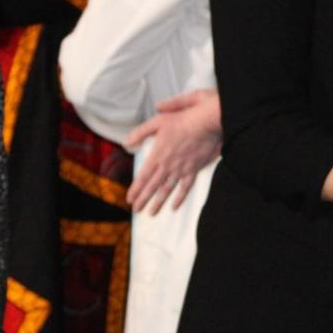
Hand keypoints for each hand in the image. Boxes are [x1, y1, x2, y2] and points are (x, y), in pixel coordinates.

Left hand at [125, 88, 221, 214]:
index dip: (136, 188)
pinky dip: (179, 197)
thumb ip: (140, 132)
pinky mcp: (193, 169)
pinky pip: (185, 187)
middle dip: (143, 199)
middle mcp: (168, 165)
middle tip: (136, 210)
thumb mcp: (157, 121)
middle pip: (153, 186)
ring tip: (151, 213)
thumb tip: (126, 143)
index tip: (129, 199)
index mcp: (158, 154)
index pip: (144, 175)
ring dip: (158, 202)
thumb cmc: (183, 119)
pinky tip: (174, 206)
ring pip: (167, 189)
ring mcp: (181, 169)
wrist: (206, 122)